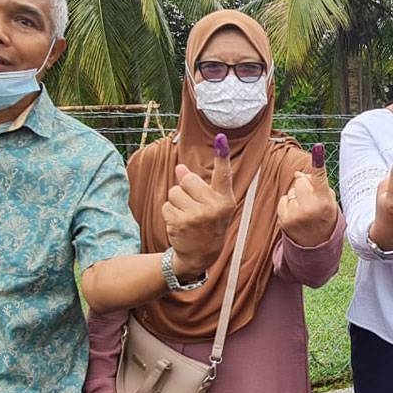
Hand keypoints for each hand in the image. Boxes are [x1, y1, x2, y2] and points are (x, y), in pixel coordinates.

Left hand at [162, 134, 236, 276]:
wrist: (200, 255)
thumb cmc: (208, 225)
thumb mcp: (212, 205)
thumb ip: (199, 186)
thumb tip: (180, 168)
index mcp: (225, 200)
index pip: (223, 174)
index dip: (222, 156)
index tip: (221, 138)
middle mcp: (213, 207)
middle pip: (188, 179)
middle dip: (185, 188)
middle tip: (193, 204)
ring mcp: (196, 216)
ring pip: (174, 192)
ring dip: (176, 201)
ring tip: (187, 215)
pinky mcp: (180, 223)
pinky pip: (166, 206)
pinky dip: (170, 213)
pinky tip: (179, 224)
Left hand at [278, 144, 338, 246]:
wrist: (317, 245)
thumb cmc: (324, 217)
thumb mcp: (329, 201)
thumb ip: (317, 185)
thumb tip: (297, 173)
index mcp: (324, 202)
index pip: (320, 178)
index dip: (319, 163)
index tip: (318, 148)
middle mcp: (310, 208)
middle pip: (301, 181)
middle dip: (304, 185)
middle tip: (312, 198)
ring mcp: (295, 215)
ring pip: (291, 190)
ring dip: (297, 196)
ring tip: (305, 210)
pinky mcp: (284, 220)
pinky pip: (283, 200)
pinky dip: (288, 204)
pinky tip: (296, 214)